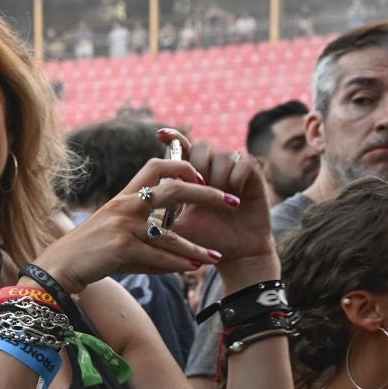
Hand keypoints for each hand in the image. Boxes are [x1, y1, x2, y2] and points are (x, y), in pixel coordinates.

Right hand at [37, 128, 257, 289]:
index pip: (156, 167)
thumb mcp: (114, 237)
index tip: (200, 176)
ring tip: (215, 256)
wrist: (57, 269)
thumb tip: (180, 254)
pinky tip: (193, 269)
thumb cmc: (86, 254)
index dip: (181, 166)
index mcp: (123, 198)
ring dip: (196, 247)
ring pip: (171, 234)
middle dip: (207, 194)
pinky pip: (157, 257)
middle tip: (231, 201)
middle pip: (174, 189)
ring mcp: (123, 226)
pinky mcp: (121, 248)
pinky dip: (177, 265)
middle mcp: (125, 206)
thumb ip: (146, 239)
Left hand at [165, 139, 278, 287]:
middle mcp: (213, 169)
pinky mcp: (253, 175)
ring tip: (218, 198)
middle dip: (198, 166)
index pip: (182, 149)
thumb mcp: (175, 226)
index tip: (159, 134)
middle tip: (199, 188)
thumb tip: (134, 203)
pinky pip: (242, 162)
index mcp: (192, 178)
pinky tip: (234, 197)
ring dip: (217, 177)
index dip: (173, 138)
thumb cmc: (204, 240)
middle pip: (202, 146)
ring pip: (221, 154)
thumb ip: (160, 211)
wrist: (235, 254)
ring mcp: (233, 170)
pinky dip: (236, 178)